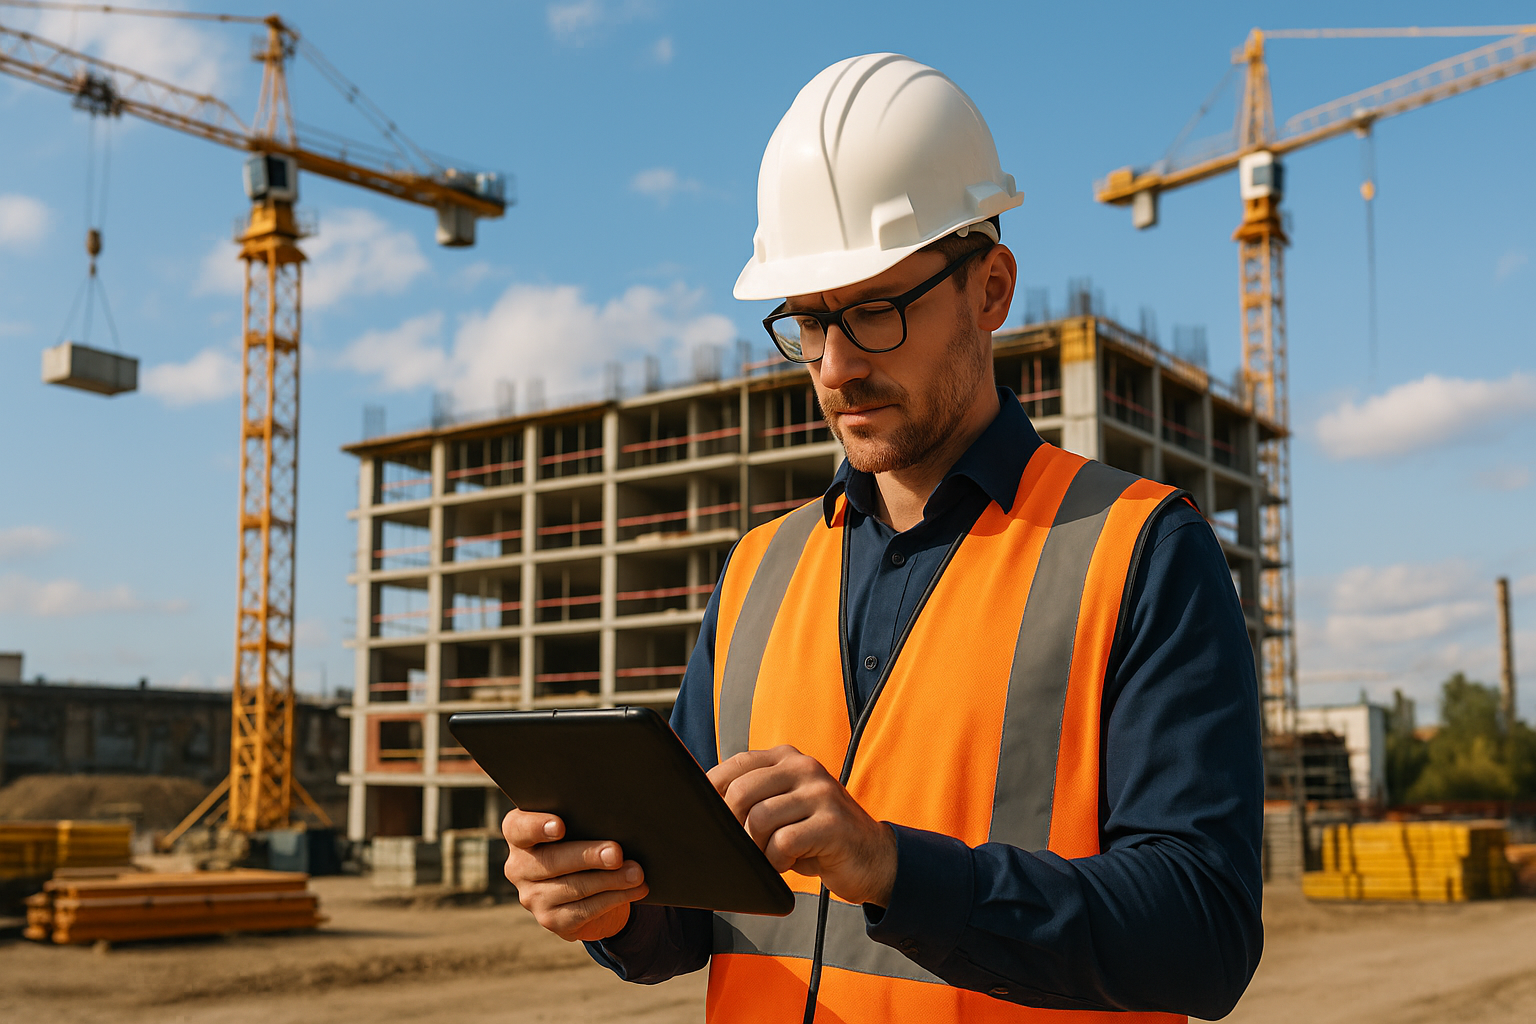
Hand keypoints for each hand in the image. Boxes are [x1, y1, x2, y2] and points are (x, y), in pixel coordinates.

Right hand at [501, 809, 647, 941]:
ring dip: (609, 880)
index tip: (560, 826)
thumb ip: (586, 819)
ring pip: (573, 888)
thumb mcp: (580, 826)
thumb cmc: (584, 839)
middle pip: (551, 860)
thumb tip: (618, 821)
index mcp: (519, 834)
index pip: (518, 828)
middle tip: (616, 853)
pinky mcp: (551, 920)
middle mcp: (518, 867)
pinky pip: (584, 910)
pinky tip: (635, 889)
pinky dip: (614, 899)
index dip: (537, 826)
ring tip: (636, 873)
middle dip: (588, 856)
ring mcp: (532, 897)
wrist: (589, 884)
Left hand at [707, 745, 896, 906]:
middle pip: (741, 793)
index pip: (734, 766)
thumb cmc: (817, 836)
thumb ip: (753, 798)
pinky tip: (789, 863)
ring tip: (772, 856)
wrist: (875, 858)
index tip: (712, 820)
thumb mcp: (784, 807)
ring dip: (758, 848)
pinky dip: (778, 861)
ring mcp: (821, 793)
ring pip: (760, 819)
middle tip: (747, 847)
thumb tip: (702, 806)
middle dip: (734, 827)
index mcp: (788, 758)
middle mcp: (804, 767)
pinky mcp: (832, 823)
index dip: (712, 795)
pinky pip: (784, 843)